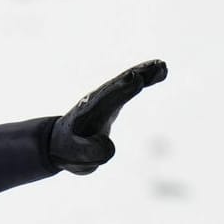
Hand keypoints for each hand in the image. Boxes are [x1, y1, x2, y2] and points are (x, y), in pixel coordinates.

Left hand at [49, 59, 167, 174]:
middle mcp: (94, 102)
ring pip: (124, 82)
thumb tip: (109, 149)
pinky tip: (162, 70)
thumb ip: (90, 153)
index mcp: (85, 115)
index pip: (104, 100)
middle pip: (116, 86)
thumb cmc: (70, 151)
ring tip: (162, 66)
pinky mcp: (113, 99)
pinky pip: (130, 85)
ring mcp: (104, 98)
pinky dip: (145, 77)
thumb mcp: (76, 157)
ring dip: (143, 72)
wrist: (60, 142)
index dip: (120, 90)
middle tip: (154, 67)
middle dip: (134, 77)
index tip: (135, 79)